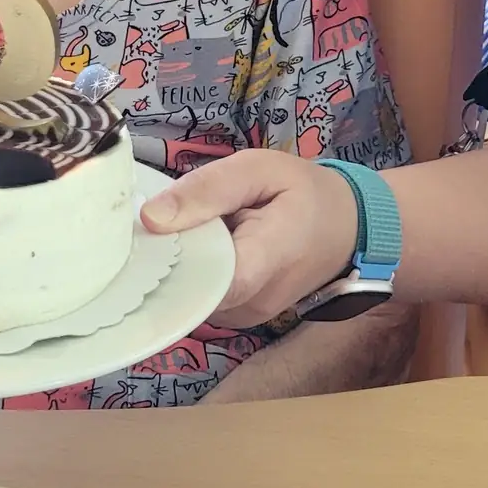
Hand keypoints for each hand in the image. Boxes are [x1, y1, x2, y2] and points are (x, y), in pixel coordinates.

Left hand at [141, 152, 359, 325]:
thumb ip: (208, 189)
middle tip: (146, 225)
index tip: (138, 240)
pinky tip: (192, 249)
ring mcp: (245, 316)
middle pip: (187, 292)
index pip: (205, 283)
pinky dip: (190, 275)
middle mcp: (252, 302)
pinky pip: (201, 299)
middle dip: (161, 260)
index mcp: (264, 262)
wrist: (348, 228)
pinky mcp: (239, 318)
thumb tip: (151, 218)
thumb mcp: (259, 169)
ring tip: (175, 232)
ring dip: (176, 267)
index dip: (164, 265)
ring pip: (190, 298)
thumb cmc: (306, 193)